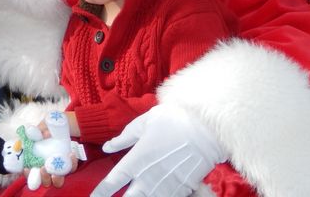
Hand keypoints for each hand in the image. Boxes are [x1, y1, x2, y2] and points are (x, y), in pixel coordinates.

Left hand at [90, 104, 223, 196]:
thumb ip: (123, 138)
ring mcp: (166, 185)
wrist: (207, 128)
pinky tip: (154, 194)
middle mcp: (149, 177)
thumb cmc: (173, 119)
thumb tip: (107, 147)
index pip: (114, 181)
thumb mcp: (144, 122)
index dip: (102, 192)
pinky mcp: (182, 189)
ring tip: (133, 196)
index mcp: (137, 160)